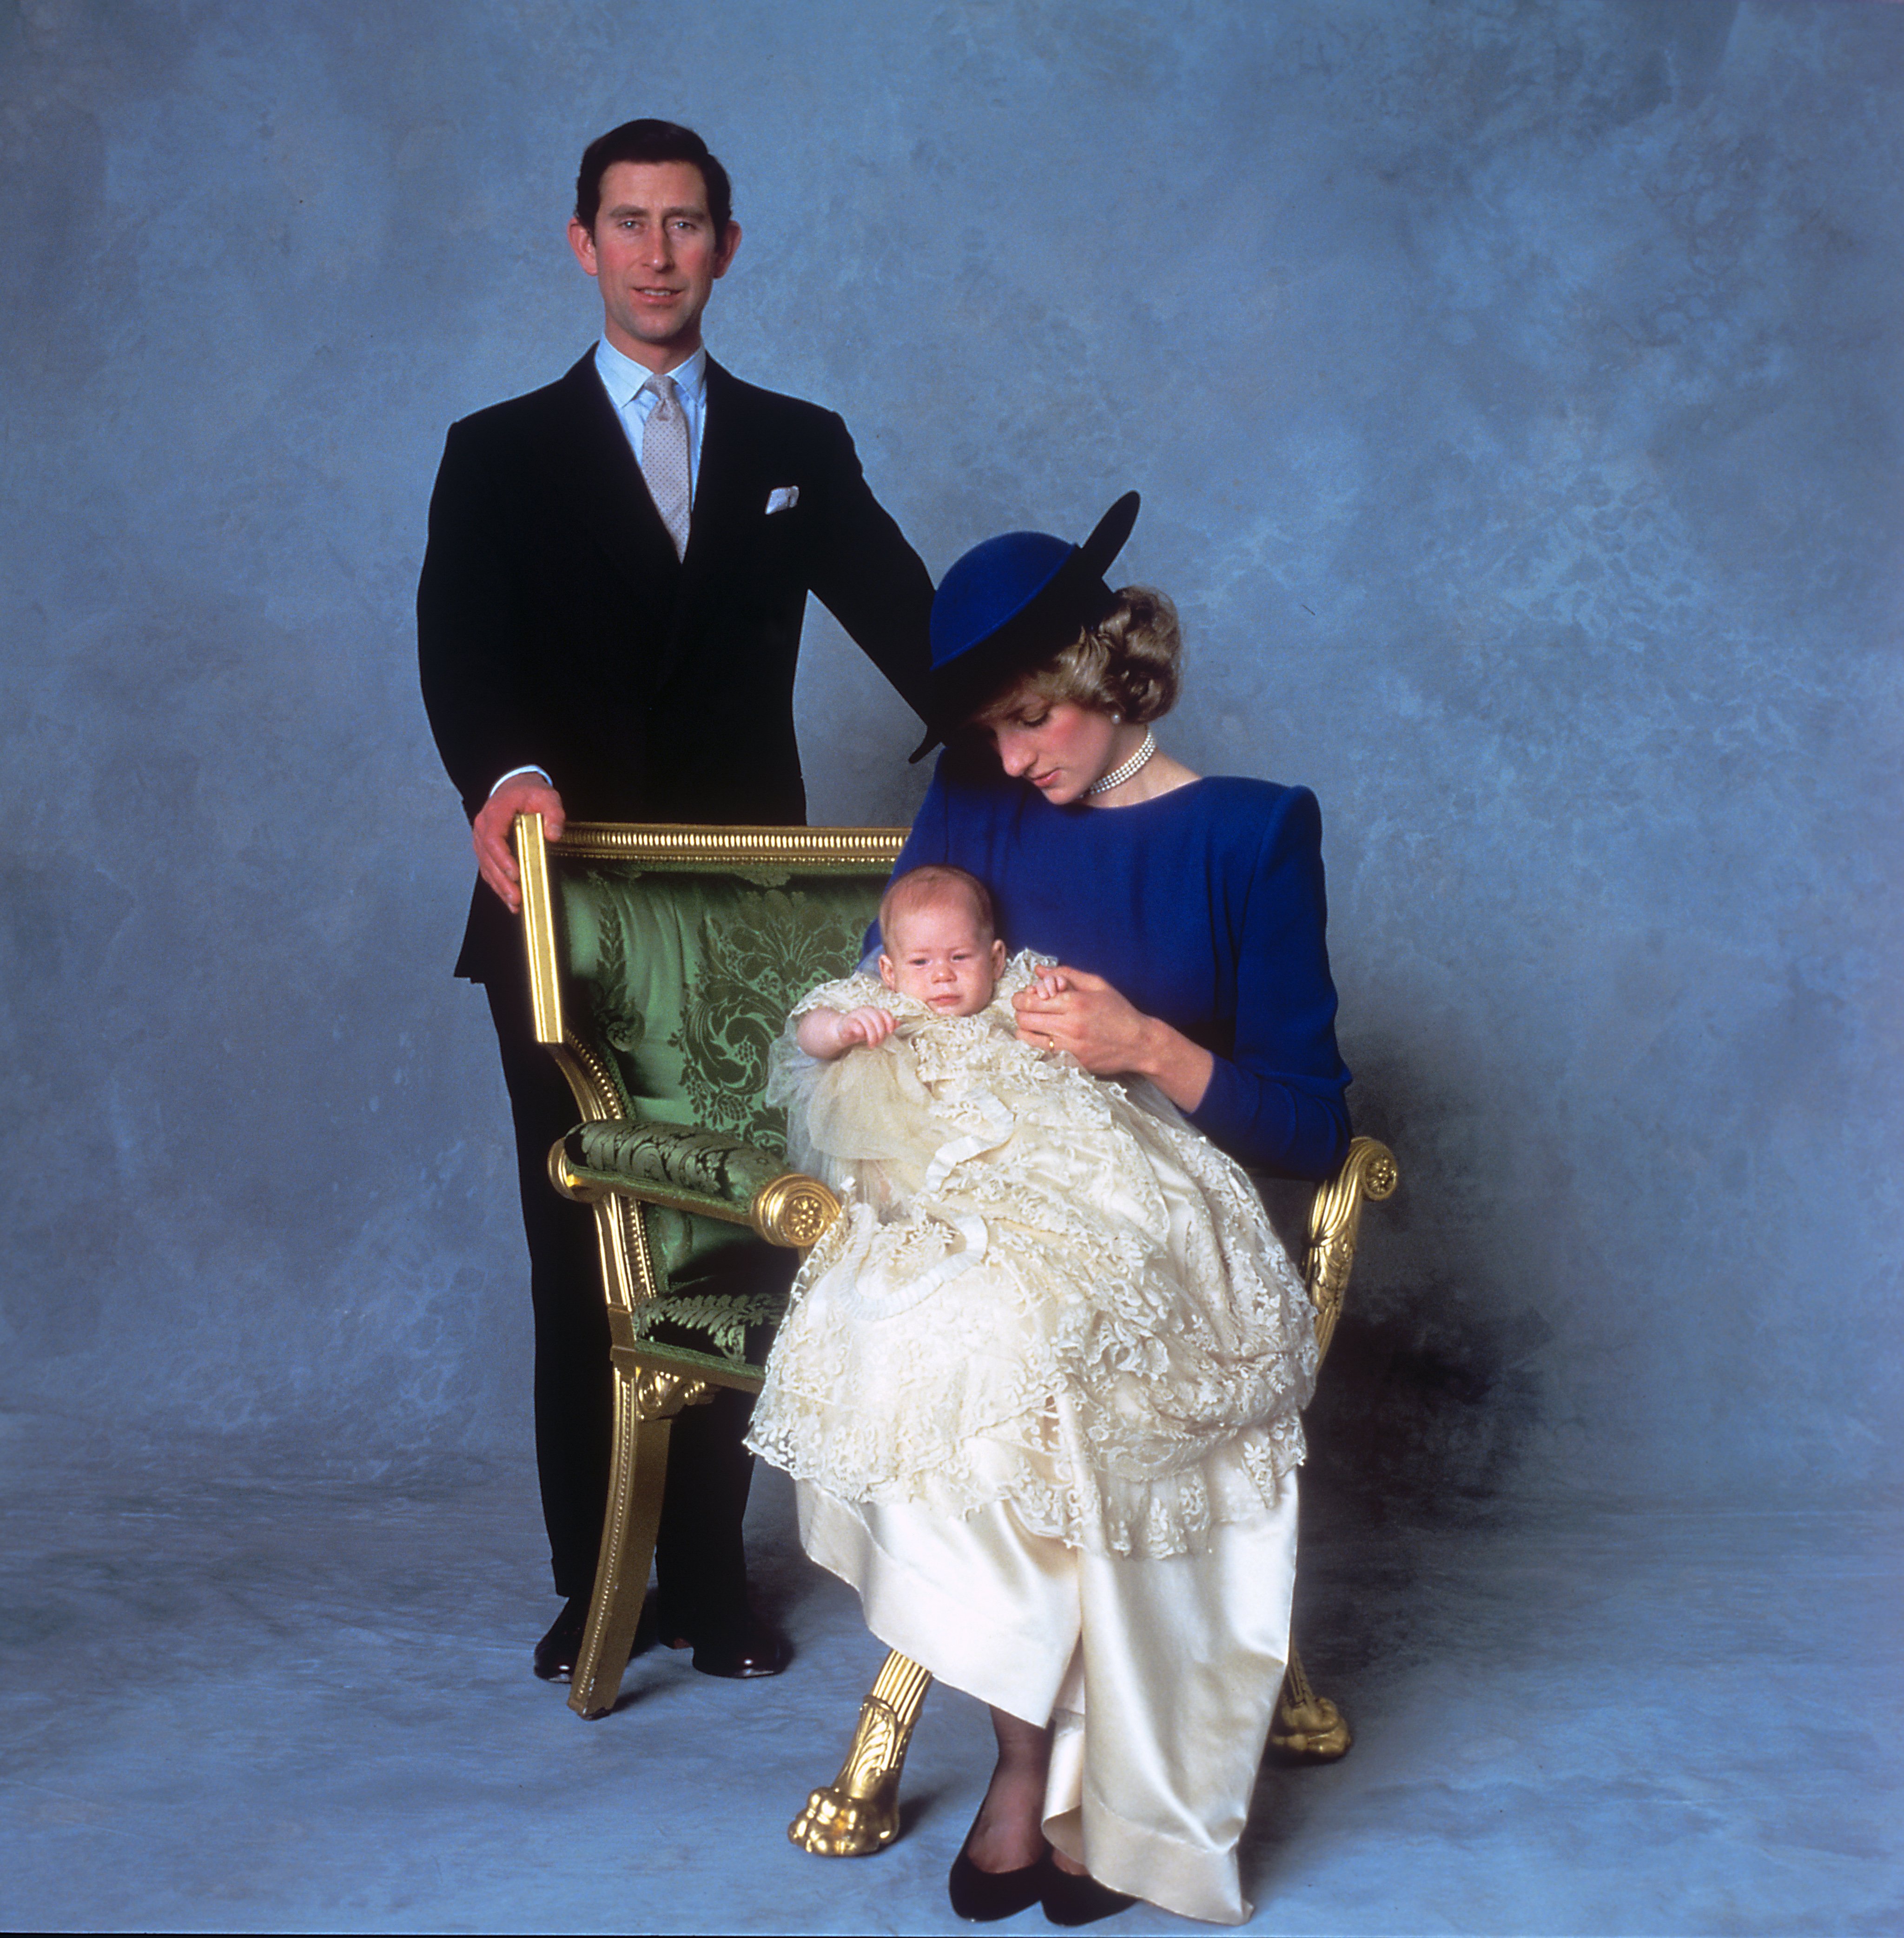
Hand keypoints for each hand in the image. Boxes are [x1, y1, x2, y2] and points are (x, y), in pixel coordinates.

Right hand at [472, 775, 565, 913]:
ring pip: (486, 866)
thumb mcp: (547, 796)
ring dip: (499, 887)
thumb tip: (554, 835)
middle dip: (502, 880)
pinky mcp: (485, 848)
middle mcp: (483, 827)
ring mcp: (481, 838)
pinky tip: (508, 898)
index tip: (515, 874)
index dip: (502, 859)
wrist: (515, 786)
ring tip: (514, 903)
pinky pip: (488, 868)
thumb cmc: (529, 792)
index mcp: (495, 813)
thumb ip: (554, 814)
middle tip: (516, 897)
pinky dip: (497, 884)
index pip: (493, 839)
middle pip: (487, 858)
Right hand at [836, 1006, 897, 1050]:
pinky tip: (861, 1037)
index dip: (889, 1022)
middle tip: (879, 1042)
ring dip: (871, 1035)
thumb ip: (887, 1025)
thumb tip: (899, 1023)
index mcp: (873, 1010)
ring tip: (872, 1045)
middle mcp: (865, 1010)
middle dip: (880, 1032)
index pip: (884, 1012)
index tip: (890, 1032)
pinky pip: (855, 1025)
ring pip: (867, 1022)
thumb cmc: (861, 1030)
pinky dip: (860, 1032)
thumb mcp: (876, 1029)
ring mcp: (855, 1015)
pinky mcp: (847, 1022)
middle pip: (877, 1018)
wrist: (843, 1032)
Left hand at [1011, 967, 1214, 1110]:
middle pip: (1024, 1018)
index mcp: (1075, 1002)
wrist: (1139, 1043)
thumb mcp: (1097, 985)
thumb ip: (1066, 974)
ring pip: (1028, 1037)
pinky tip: (1046, 1037)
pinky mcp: (1072, 1062)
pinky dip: (1038, 1044)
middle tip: (1026, 1009)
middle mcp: (1070, 1025)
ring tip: (1033, 1023)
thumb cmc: (1119, 1011)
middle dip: (1020, 1011)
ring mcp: (1070, 1046)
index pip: (1031, 1000)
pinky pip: (1041, 1052)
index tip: (1026, 996)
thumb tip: (1039, 970)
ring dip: (1025, 1028)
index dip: (1022, 997)